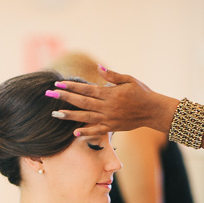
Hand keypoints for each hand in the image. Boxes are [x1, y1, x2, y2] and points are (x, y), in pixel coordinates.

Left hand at [51, 67, 178, 135]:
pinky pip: (97, 131)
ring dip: (70, 116)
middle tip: (50, 95)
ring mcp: (109, 118)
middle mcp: (107, 107)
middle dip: (65, 98)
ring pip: (86, 117)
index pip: (86, 89)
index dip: (71, 86)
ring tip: (55, 114)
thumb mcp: (129, 79)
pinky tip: (74, 133)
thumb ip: (112, 75)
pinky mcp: (112, 128)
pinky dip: (86, 132)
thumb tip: (99, 68)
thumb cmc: (142, 92)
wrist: (153, 110)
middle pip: (82, 102)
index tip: (58, 84)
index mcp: (110, 93)